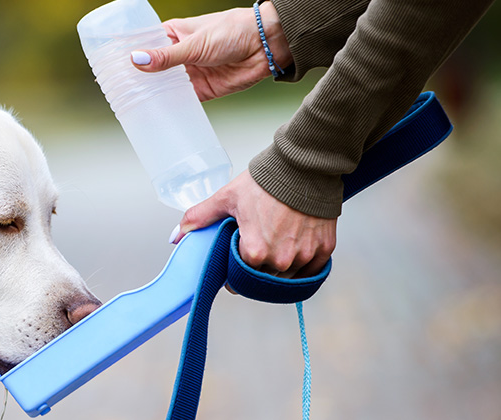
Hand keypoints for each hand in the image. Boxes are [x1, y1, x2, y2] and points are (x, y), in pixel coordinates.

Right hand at [131, 2, 291, 100]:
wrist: (264, 46)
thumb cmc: (232, 31)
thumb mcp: (194, 44)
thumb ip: (166, 56)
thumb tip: (137, 60)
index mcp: (172, 35)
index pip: (144, 45)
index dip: (128, 55)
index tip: (110, 67)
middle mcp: (178, 55)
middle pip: (151, 71)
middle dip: (137, 81)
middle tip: (116, 92)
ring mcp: (189, 74)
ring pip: (164, 88)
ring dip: (152, 96)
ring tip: (130, 106)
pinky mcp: (202, 91)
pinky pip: (182, 102)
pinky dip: (171, 109)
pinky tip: (157, 116)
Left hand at [172, 171, 335, 278]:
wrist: (303, 166)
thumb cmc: (263, 182)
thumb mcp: (226, 198)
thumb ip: (199, 218)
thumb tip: (176, 235)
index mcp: (254, 252)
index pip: (240, 276)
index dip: (236, 268)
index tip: (238, 258)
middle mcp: (281, 260)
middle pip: (264, 278)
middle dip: (258, 267)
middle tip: (258, 245)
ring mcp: (305, 256)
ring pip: (288, 277)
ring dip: (281, 267)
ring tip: (276, 242)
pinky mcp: (325, 249)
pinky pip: (312, 270)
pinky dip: (304, 264)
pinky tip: (295, 247)